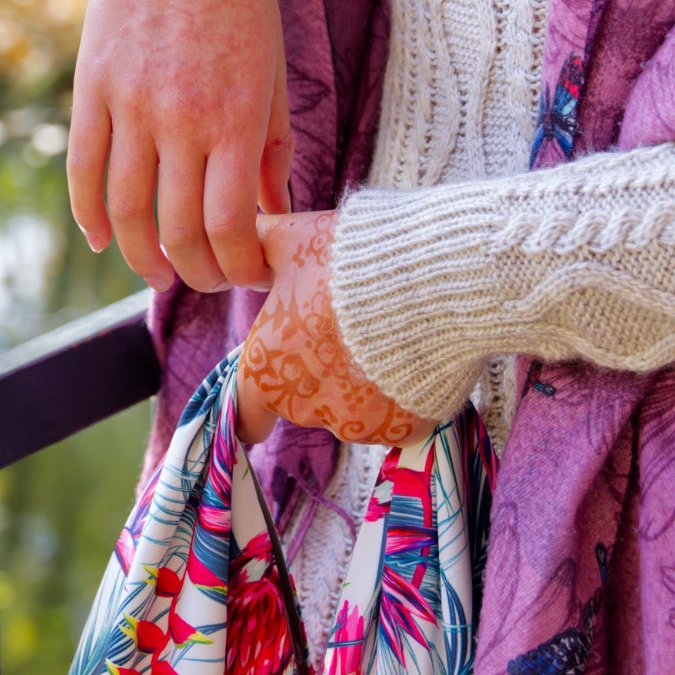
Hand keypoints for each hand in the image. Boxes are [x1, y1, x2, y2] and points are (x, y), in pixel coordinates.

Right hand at [67, 0, 292, 293]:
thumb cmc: (241, 2)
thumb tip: (275, 216)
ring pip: (126, 214)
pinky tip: (103, 239)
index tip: (253, 274)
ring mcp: (129, 106)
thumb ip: (271, 152)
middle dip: (197, 273)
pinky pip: (83, 171)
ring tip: (160, 272)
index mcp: (234, 119)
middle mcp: (179, 120)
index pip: (232, 227)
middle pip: (179, 232)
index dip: (242, 267)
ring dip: (143, 259)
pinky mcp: (91, 89)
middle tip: (209, 278)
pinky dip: (89, 217)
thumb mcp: (271, 76)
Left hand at [234, 211, 434, 445]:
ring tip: (387, 336)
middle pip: (305, 404)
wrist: (432, 281)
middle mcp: (303, 408)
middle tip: (348, 332)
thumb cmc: (350, 261)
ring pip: (352, 411)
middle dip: (321, 376)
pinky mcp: (402, 433)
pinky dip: (403, 395)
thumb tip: (242, 247)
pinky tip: (415, 357)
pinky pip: (398, 418)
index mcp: (266, 371)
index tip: (275, 393)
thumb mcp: (291, 241)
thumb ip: (257, 250)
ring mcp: (356, 426)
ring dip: (362, 385)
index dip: (256, 409)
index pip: (246, 418)